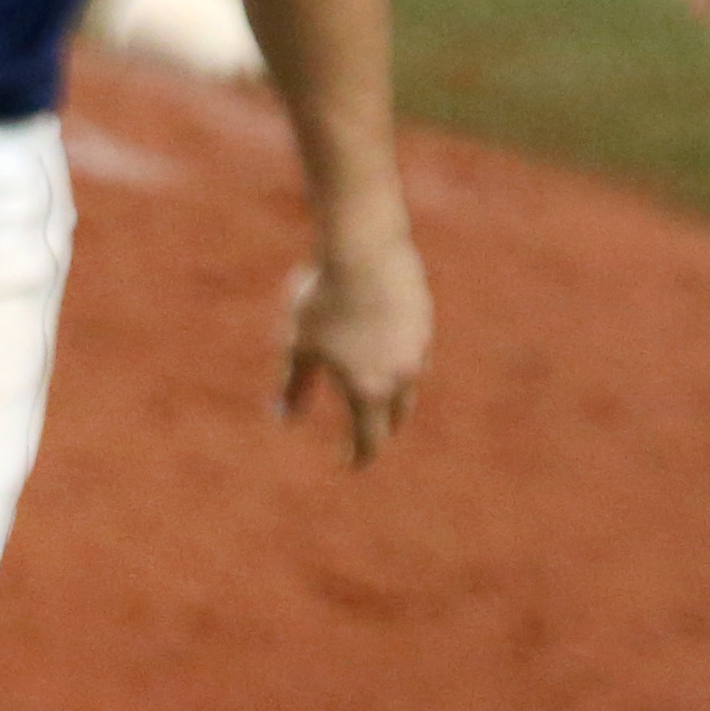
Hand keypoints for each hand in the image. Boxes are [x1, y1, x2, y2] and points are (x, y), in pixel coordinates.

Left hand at [277, 225, 430, 466]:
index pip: (369, 441)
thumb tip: (283, 418)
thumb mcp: (299, 344)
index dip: (358, 457)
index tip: (348, 464)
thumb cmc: (324, 297)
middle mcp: (401, 376)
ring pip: (408, 383)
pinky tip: (384, 344)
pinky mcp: (425, 319)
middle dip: (379, 428)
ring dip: (392, 393)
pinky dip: (399, 358)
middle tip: (364, 434)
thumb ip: (293, 385)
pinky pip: (414, 350)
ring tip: (375, 390)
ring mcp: (418, 347)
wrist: (363, 246)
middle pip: (395, 417)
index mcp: (368, 391)